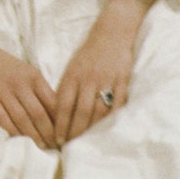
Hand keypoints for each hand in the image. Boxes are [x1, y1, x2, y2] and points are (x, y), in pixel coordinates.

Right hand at [0, 2, 57, 147]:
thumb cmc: (6, 66)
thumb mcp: (27, 72)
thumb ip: (40, 90)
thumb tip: (58, 114)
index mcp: (34, 77)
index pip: (52, 102)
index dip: (61, 121)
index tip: (66, 133)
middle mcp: (20, 84)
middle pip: (39, 114)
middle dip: (49, 133)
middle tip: (56, 146)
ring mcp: (3, 91)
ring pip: (22, 118)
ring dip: (33, 136)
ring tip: (42, 147)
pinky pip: (3, 118)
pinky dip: (13, 131)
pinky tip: (20, 141)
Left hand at [54, 0, 151, 141]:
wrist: (113, 31)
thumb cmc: (89, 52)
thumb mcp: (73, 67)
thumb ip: (67, 88)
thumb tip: (57, 113)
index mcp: (73, 75)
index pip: (63, 104)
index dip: (59, 124)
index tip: (56, 139)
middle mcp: (88, 79)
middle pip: (80, 112)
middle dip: (74, 132)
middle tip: (70, 147)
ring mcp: (107, 80)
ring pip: (98, 111)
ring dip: (91, 130)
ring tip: (86, 144)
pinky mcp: (123, 81)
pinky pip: (118, 104)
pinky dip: (113, 119)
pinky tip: (108, 132)